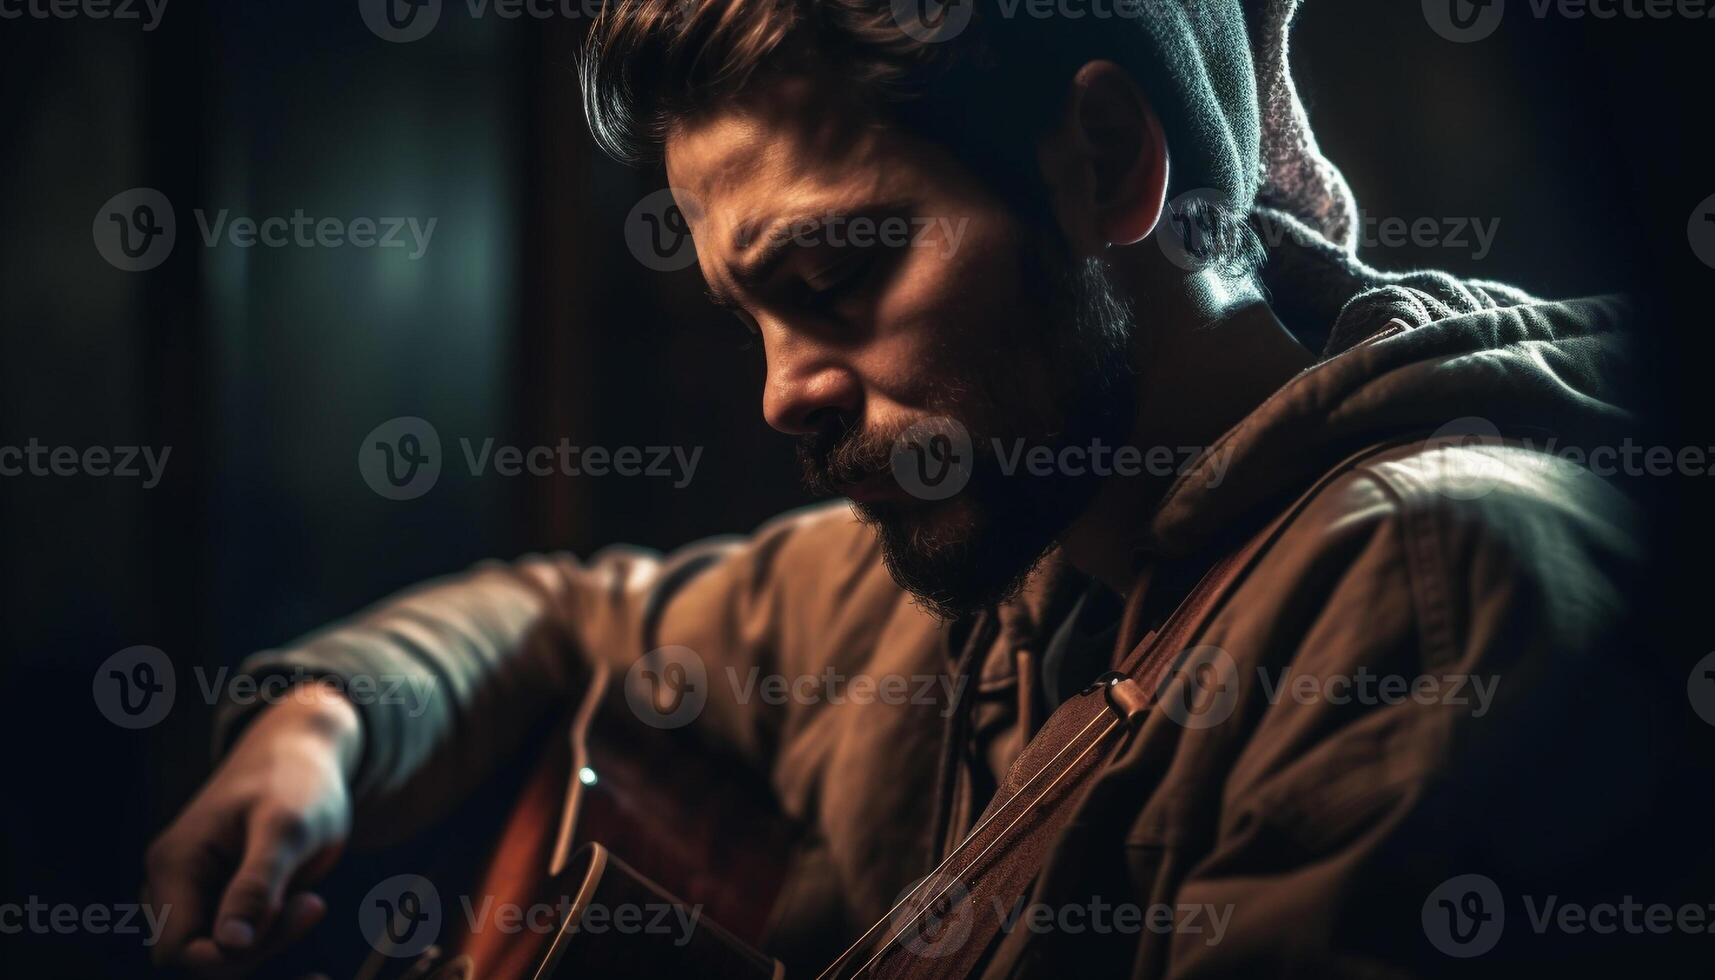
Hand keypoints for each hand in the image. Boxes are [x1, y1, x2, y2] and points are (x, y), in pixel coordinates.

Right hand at [144, 680, 361, 976]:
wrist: (302, 751)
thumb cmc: (295, 779)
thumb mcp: (287, 827)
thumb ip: (257, 884)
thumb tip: (230, 943)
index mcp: (174, 865)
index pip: (178, 950)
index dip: (230, 955)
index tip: (296, 915)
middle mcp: (171, 883)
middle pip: (198, 955)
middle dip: (258, 946)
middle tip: (312, 904)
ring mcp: (192, 890)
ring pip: (219, 950)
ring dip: (267, 939)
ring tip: (309, 897)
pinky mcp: (217, 894)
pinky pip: (236, 935)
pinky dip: (271, 931)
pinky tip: (302, 900)